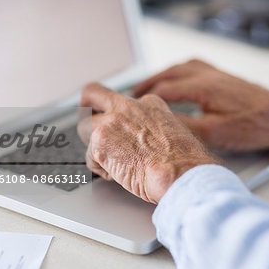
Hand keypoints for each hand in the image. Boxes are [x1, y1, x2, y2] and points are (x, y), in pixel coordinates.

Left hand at [78, 83, 217, 203]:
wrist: (179, 173)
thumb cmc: (183, 163)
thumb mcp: (174, 134)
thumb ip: (153, 130)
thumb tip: (145, 142)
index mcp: (149, 104)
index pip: (123, 103)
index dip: (118, 117)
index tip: (117, 126)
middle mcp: (127, 107)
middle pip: (92, 93)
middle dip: (86, 106)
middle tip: (86, 120)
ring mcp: (111, 121)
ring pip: (85, 130)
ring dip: (95, 149)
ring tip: (114, 165)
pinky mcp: (100, 140)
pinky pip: (89, 158)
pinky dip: (101, 170)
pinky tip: (119, 175)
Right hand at [134, 59, 268, 151]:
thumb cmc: (256, 126)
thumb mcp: (216, 133)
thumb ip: (187, 127)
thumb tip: (163, 125)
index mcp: (204, 87)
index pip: (166, 90)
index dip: (146, 98)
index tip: (134, 105)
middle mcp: (209, 76)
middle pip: (170, 73)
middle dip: (150, 82)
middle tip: (135, 91)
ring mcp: (218, 74)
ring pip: (182, 67)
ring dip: (164, 74)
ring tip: (152, 83)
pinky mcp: (225, 78)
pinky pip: (196, 66)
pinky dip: (180, 71)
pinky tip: (180, 78)